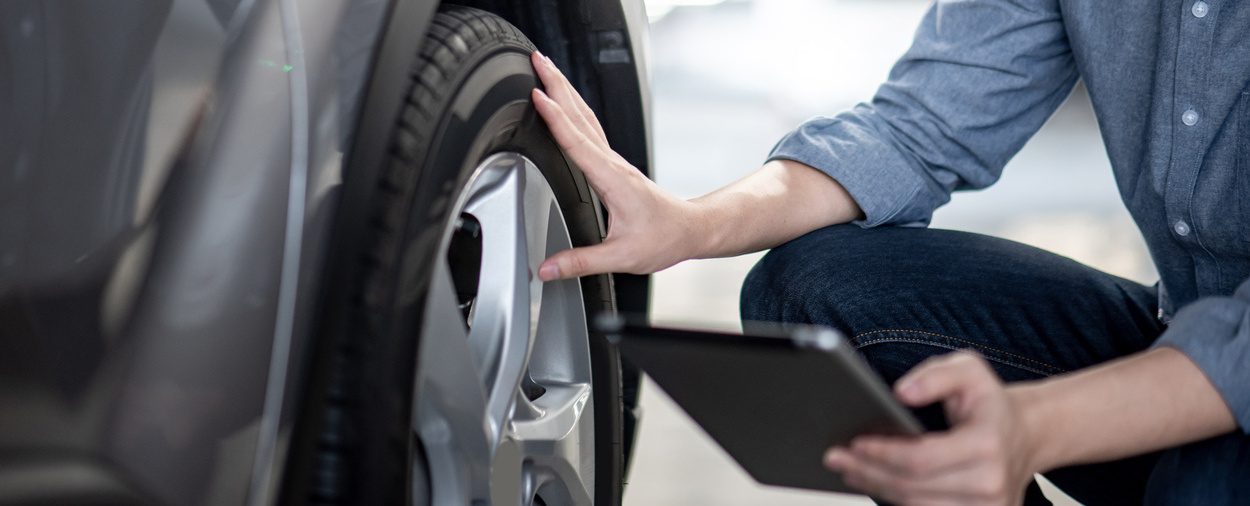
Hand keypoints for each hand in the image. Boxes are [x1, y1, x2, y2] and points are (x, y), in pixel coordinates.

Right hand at [529, 51, 700, 279]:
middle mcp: (612, 164)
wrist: (689, 230)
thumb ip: (580, 262)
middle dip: (558, 84)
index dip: (555, 118)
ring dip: (565, 90)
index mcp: (612, 179)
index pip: (578, 141)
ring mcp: (613, 161)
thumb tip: (546, 269)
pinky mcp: (612, 164)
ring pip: (585, 117)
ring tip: (546, 69)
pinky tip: (564, 103)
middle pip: (580, 115)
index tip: (537, 95)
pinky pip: (589, 129)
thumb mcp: (621, 257)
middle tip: (537, 59)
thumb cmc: (662, 239)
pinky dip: (572, 109)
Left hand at [824, 352, 1038, 505]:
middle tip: (835, 457)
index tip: (854, 444)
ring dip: (877, 489)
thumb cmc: (989, 403)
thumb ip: (935, 375)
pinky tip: (875, 484)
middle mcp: (990, 483)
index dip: (883, 453)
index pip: (922, 458)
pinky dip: (898, 500)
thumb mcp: (969, 369)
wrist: (1025, 434)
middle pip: (912, 487)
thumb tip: (901, 392)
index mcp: (987, 445)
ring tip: (850, 471)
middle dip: (868, 472)